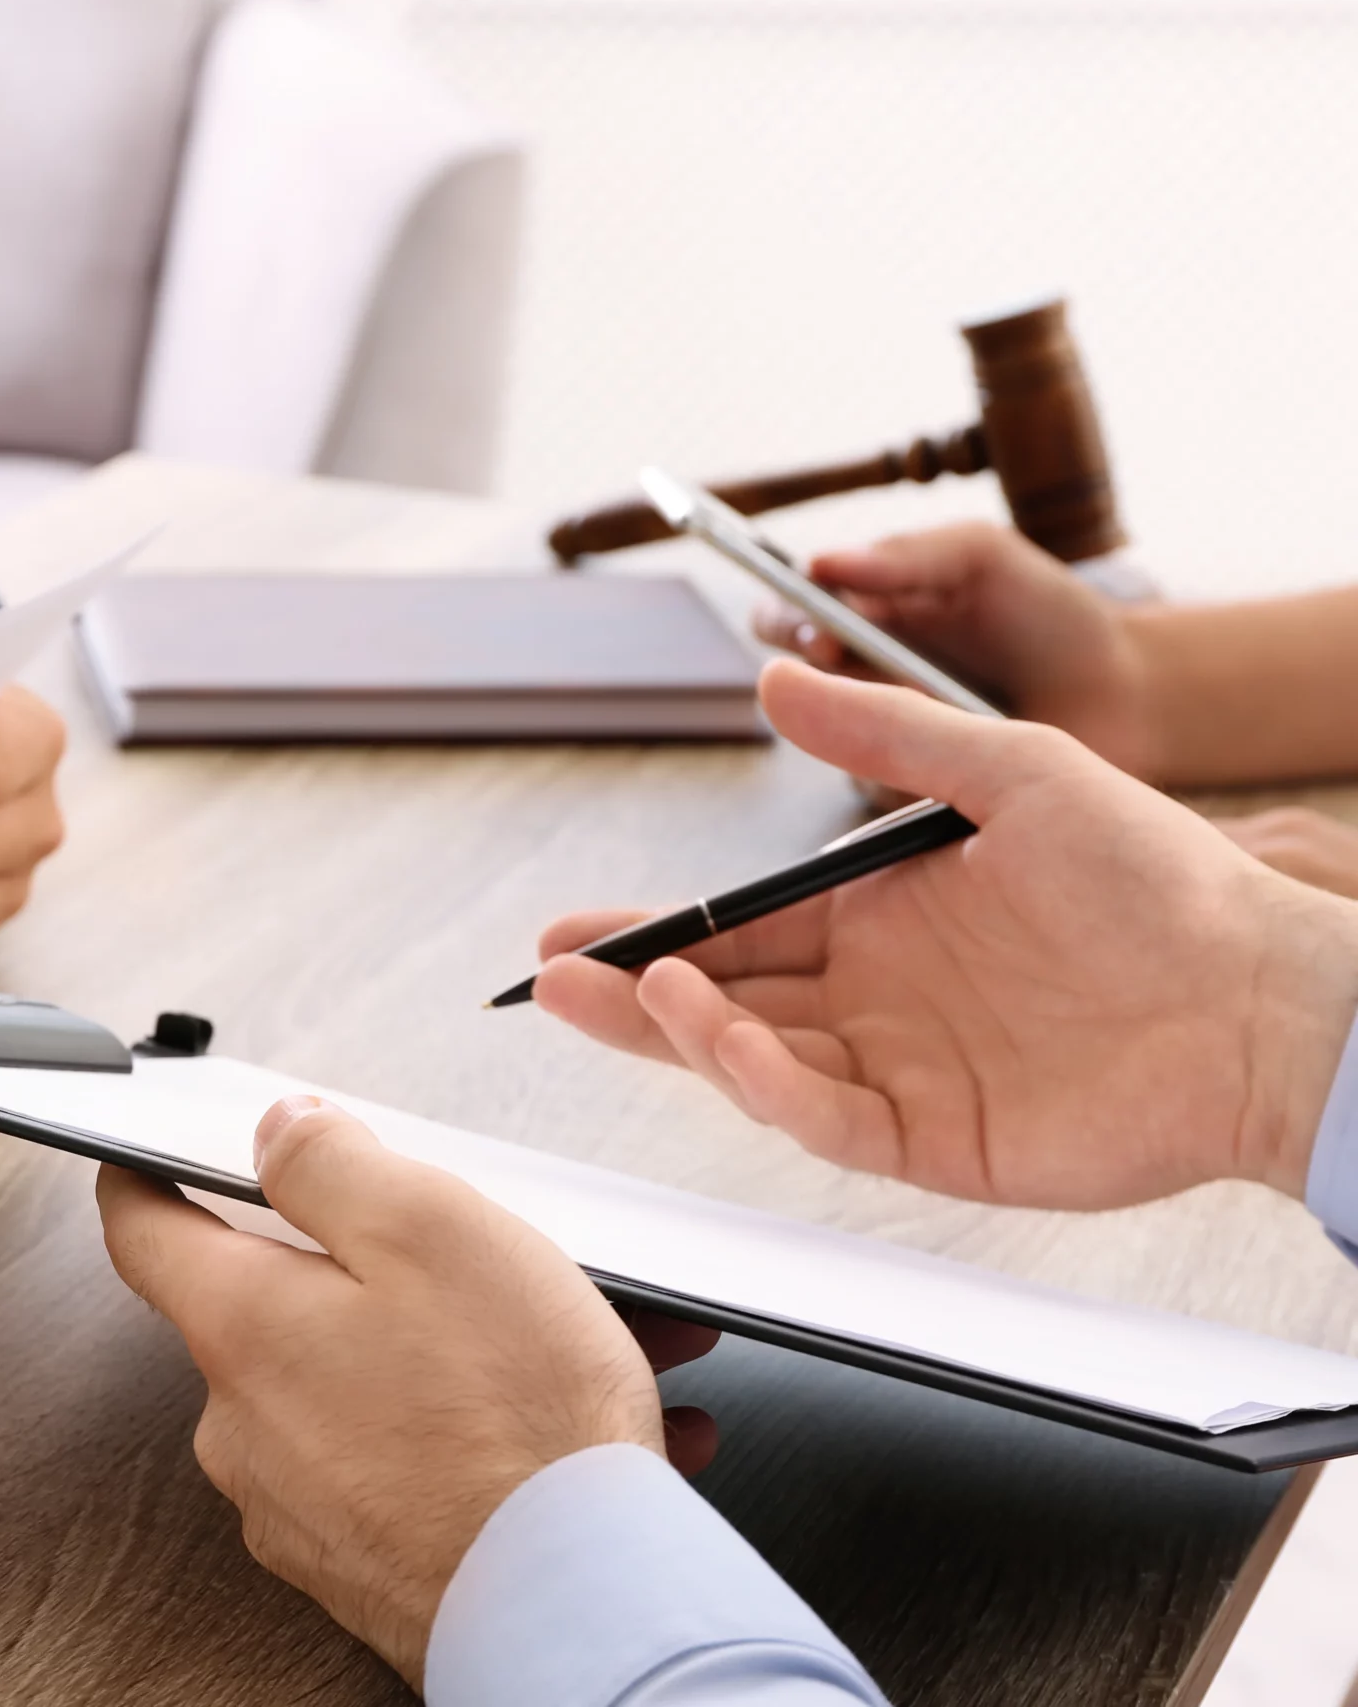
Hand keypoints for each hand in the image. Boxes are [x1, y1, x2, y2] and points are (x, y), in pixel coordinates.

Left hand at [97, 1097, 717, 1687]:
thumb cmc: (511, 1422)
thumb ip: (332, 1165)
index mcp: (243, 1328)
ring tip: (572, 1350)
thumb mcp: (426, 1228)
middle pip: (275, 1310)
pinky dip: (476, 1436)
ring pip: (361, 1388)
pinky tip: (575, 1432)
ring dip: (450, 1359)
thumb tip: (277, 1133)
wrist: (578, 1610)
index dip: (149, 1177)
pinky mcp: (363, 1565)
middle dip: (369, 1272)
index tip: (152, 1156)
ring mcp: (298, 1506)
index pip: (145, 1232)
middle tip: (470, 1258)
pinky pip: (408, 1466)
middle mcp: (247, 1427)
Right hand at [535, 661, 1357, 1208]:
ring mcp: (901, 1074)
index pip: (740, 931)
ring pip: (753, 1063)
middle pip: (721, 1002)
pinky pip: (824, 1119)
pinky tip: (723, 1040)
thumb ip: (886, 737)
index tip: (578, 931)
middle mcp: (877, 1000)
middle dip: (630, 992)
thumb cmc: (1161, 878)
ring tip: (622, 992)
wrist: (1267, 996)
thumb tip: (773, 680)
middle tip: (553, 976)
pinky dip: (763, 1086)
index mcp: (884, 918)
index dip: (654, 932)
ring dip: (678, 1033)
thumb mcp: (1013, 769)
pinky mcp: (937, 1141)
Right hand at [756, 522, 1159, 777]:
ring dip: (868, 722)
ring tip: (934, 702)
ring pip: (827, 738)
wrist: (1121, 694)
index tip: (817, 625)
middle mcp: (859, 672)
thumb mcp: (981, 558)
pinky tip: (955, 747)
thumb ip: (906, 555)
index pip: (789, 609)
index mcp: (864, 609)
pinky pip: (873, 785)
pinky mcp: (912, 785)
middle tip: (848, 662)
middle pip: (790, 676)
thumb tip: (821, 563)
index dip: (788, 616)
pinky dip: (900, 768)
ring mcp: (884, 732)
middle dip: (809, 671)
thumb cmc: (1048, 612)